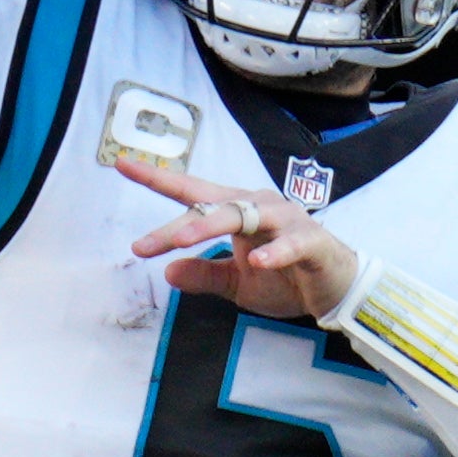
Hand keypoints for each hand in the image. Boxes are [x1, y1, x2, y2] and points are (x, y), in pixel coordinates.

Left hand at [115, 159, 360, 320]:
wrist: (335, 290)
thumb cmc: (285, 278)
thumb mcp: (236, 284)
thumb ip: (205, 274)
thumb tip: (168, 272)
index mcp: (238, 211)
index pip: (192, 195)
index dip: (157, 179)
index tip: (122, 166)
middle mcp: (259, 207)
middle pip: (212, 208)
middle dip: (179, 224)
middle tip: (147, 244)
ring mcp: (287, 222)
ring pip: (245, 216)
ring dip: (212, 227)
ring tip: (184, 240)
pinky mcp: (312, 242)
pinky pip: (291, 244)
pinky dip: (274, 252)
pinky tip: (259, 261)